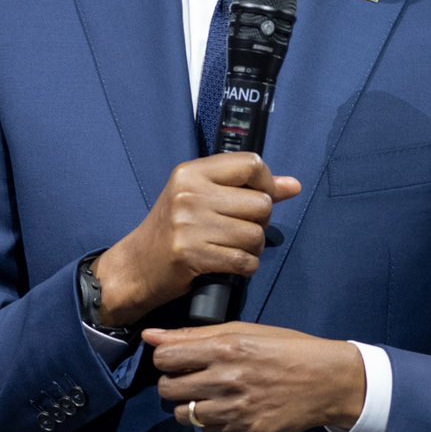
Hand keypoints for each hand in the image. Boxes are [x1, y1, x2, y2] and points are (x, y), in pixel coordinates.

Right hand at [92, 154, 300, 324]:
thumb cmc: (173, 230)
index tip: (260, 198)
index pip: (251, 164)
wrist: (137, 266)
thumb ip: (246, 188)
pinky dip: (246, 267)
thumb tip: (294, 186)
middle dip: (260, 223)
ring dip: (254, 248)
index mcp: (191, 173)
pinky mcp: (191, 254)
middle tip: (242, 231)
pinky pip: (244, 260)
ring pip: (255, 235)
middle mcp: (190, 194)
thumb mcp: (201, 198)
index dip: (267, 182)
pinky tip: (232, 265)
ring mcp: (189, 225)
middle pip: (261, 203)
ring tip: (235, 249)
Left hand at [144, 322, 365, 431]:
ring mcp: (235, 411)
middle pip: (168, 389)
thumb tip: (150, 336)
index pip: (165, 358)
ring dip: (191, 406)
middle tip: (193, 379)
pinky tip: (229, 411)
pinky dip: (213, 424)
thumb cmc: (286, 349)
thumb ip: (193, 335)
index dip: (166, 359)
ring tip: (210, 396)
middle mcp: (226, 380)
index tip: (179, 360)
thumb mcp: (244, 331)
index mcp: (225, 348)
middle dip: (174, 384)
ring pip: (184, 416)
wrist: (327, 382)